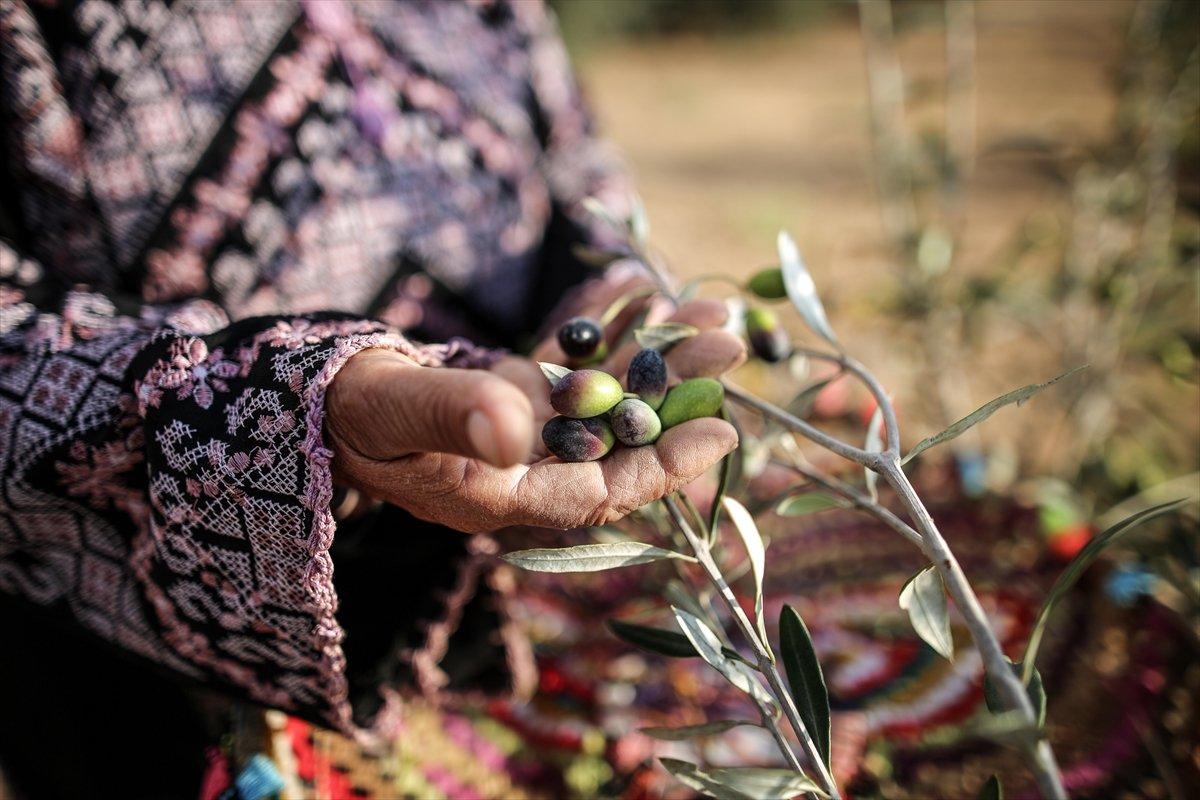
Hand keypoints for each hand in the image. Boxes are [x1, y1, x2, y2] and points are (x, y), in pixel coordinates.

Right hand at [325, 282, 744, 533]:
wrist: (322, 395)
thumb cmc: (355, 415)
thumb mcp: (399, 415)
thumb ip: (455, 417)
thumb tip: (518, 428)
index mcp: (510, 492)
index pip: (605, 491)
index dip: (667, 465)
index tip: (723, 428)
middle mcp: (531, 463)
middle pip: (621, 429)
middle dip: (678, 387)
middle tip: (730, 339)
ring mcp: (528, 422)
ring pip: (608, 386)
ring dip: (657, 346)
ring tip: (707, 304)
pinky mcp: (517, 385)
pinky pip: (574, 351)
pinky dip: (603, 318)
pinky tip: (634, 279)